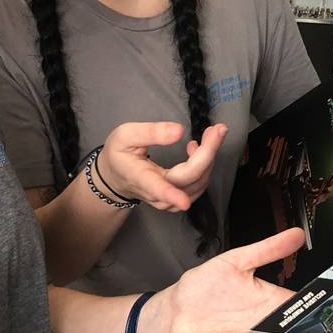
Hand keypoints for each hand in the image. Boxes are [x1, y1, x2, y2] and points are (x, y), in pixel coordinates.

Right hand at [96, 121, 228, 212]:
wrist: (115, 176)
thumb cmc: (119, 154)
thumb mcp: (125, 135)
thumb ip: (151, 132)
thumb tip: (179, 132)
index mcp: (140, 178)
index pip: (157, 188)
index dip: (170, 195)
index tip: (183, 203)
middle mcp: (157, 193)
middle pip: (190, 178)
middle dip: (208, 153)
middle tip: (218, 129)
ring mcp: (169, 200)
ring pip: (199, 182)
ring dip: (209, 157)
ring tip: (208, 134)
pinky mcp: (179, 199)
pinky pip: (199, 184)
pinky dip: (205, 165)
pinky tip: (197, 150)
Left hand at [157, 228, 304, 332]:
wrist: (176, 311)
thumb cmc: (205, 286)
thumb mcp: (236, 261)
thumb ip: (266, 250)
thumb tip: (295, 234)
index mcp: (269, 300)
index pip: (299, 305)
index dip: (316, 308)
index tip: (332, 309)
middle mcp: (264, 322)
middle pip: (295, 331)